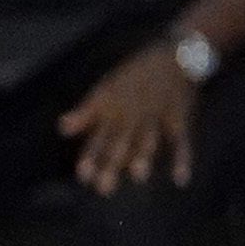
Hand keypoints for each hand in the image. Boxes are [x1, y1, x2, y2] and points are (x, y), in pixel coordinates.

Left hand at [55, 43, 201, 192]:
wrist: (173, 56)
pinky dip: (182, 159)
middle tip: (104, 189)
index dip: (91, 156)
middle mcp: (132, 113)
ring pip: (148, 138)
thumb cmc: (135, 76)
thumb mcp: (106, 89)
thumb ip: (86, 113)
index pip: (98, 136)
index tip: (83, 176)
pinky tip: (181, 180)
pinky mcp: (179, 117)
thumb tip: (62, 129)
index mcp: (112, 108)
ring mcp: (156, 115)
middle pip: (120, 142)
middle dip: (112, 164)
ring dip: (144, 155)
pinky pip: (181, 141)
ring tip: (138, 176)